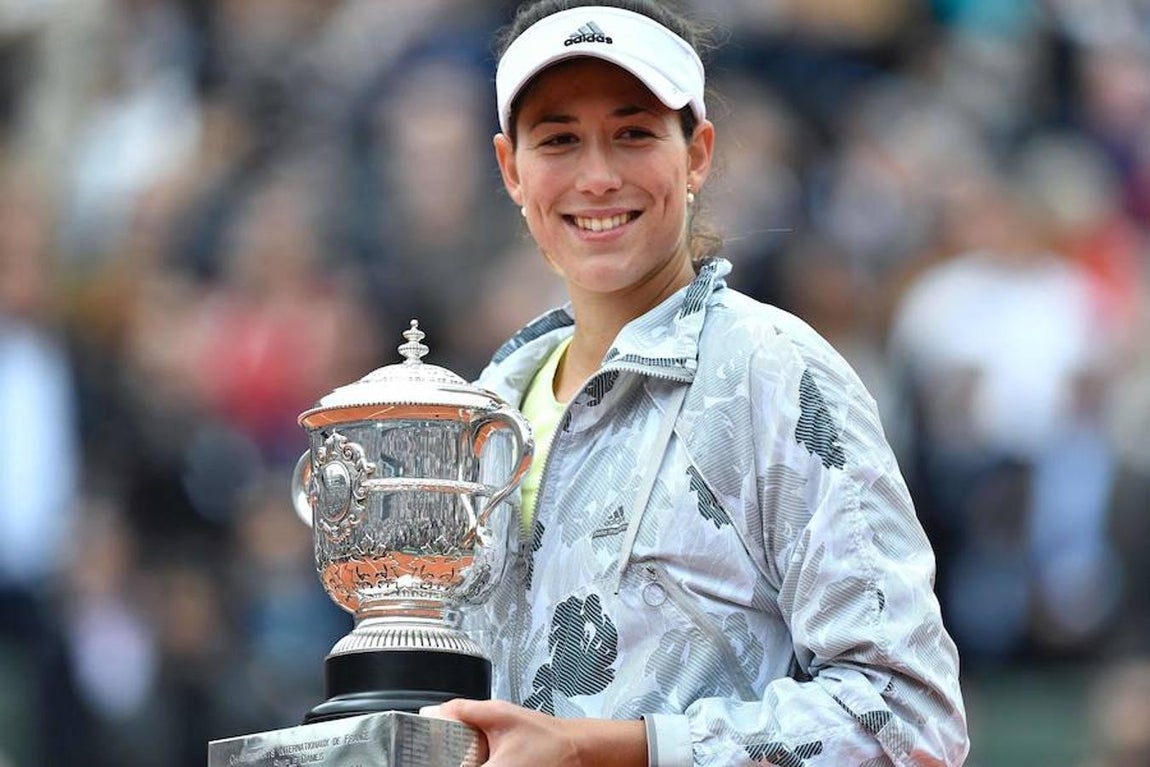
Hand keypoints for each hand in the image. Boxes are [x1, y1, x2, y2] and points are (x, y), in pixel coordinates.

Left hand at [422, 699, 646, 766]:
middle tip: (449, 753)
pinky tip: (481, 760)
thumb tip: (435, 711)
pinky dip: (479, 766)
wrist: (578, 751)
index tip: (424, 755)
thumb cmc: (547, 737)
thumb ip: (465, 711)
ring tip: (470, 755)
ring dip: (464, 764)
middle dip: (451, 761)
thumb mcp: (502, 714)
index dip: (434, 761)